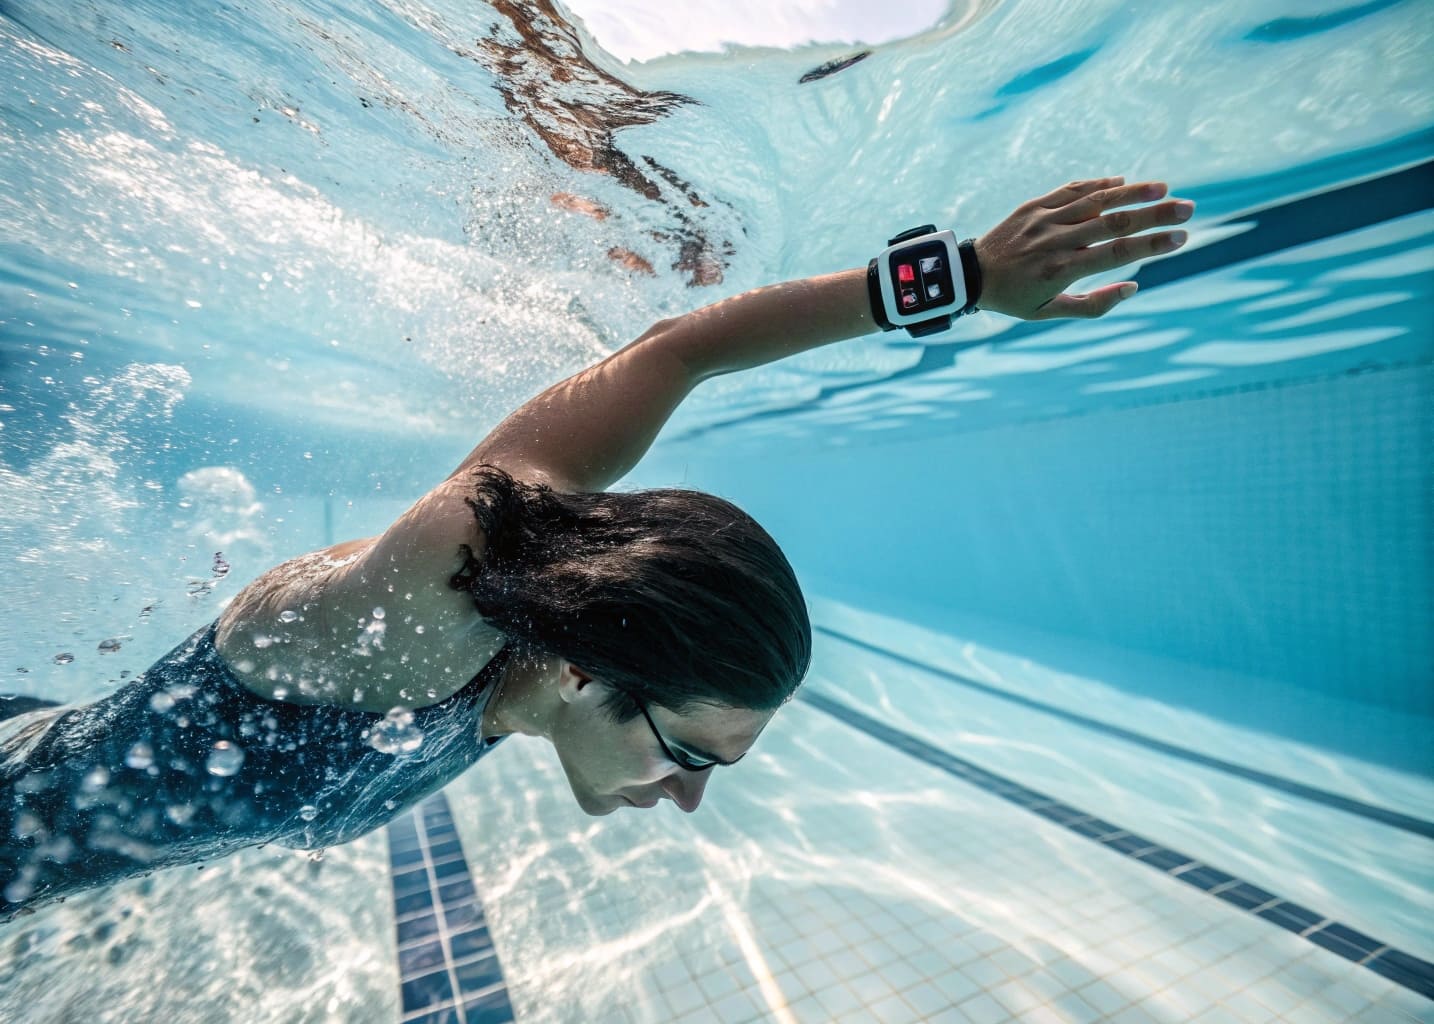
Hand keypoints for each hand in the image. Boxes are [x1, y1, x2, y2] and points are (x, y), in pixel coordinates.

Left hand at [973, 177, 1193, 319]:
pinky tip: (1123, 182)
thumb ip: (1093, 305)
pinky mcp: (1034, 205)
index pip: (1117, 253)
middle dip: (1155, 214)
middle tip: (1188, 208)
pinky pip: (1071, 190)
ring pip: (1096, 200)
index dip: (1152, 245)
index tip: (1181, 238)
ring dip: (1132, 192)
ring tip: (1164, 188)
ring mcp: (1045, 219)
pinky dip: (1098, 185)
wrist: (971, 274)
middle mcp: (1056, 240)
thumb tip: (1133, 287)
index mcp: (1063, 270)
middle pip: (1114, 223)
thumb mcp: (1049, 313)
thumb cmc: (1015, 298)